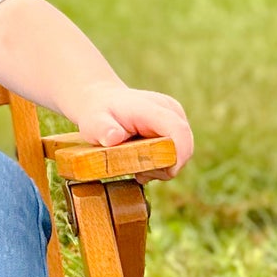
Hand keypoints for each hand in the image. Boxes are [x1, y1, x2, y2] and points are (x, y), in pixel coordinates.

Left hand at [73, 83, 193, 177]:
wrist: (102, 102)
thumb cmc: (98, 114)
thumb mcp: (93, 122)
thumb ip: (102, 130)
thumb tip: (114, 138)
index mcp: (152, 108)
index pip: (178, 130)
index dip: (178, 155)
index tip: (164, 173)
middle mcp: (170, 110)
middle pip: (184, 145)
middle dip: (167, 167)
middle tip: (139, 174)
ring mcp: (175, 117)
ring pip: (182, 152)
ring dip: (163, 167)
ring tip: (137, 168)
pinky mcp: (175, 127)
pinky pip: (177, 151)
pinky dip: (163, 163)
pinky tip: (142, 164)